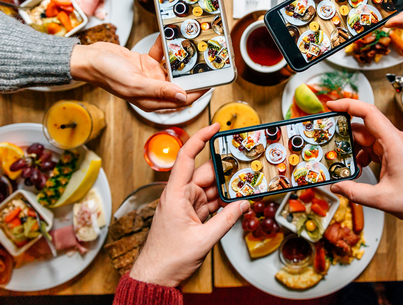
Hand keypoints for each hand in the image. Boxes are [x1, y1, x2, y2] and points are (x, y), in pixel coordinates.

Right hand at [69, 40, 205, 111]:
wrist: (89, 58)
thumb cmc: (106, 74)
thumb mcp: (135, 83)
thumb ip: (159, 90)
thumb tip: (183, 96)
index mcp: (151, 100)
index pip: (181, 99)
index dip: (197, 92)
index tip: (211, 82)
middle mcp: (153, 89)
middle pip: (180, 83)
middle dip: (192, 73)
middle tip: (206, 61)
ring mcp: (149, 76)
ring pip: (172, 68)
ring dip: (180, 58)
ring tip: (191, 46)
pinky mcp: (145, 63)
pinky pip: (161, 54)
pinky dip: (165, 46)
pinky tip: (170, 36)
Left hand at [130, 123, 249, 286]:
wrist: (156, 275)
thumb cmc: (168, 258)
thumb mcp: (203, 240)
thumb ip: (226, 220)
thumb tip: (243, 204)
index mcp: (175, 194)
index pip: (187, 157)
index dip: (200, 138)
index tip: (215, 127)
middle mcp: (179, 195)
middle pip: (205, 173)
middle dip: (225, 170)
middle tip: (246, 166)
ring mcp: (185, 204)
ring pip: (210, 188)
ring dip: (226, 188)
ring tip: (245, 186)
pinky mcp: (191, 214)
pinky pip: (210, 201)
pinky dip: (222, 201)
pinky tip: (236, 202)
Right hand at [327, 99, 402, 230]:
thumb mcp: (382, 199)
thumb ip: (355, 192)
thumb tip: (337, 187)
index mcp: (394, 142)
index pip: (368, 112)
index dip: (348, 105)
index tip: (332, 105)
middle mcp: (395, 140)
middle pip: (363, 127)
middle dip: (344, 134)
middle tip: (327, 141)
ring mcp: (395, 147)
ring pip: (367, 139)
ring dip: (353, 148)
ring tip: (340, 159)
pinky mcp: (395, 155)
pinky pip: (373, 149)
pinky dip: (362, 155)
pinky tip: (357, 168)